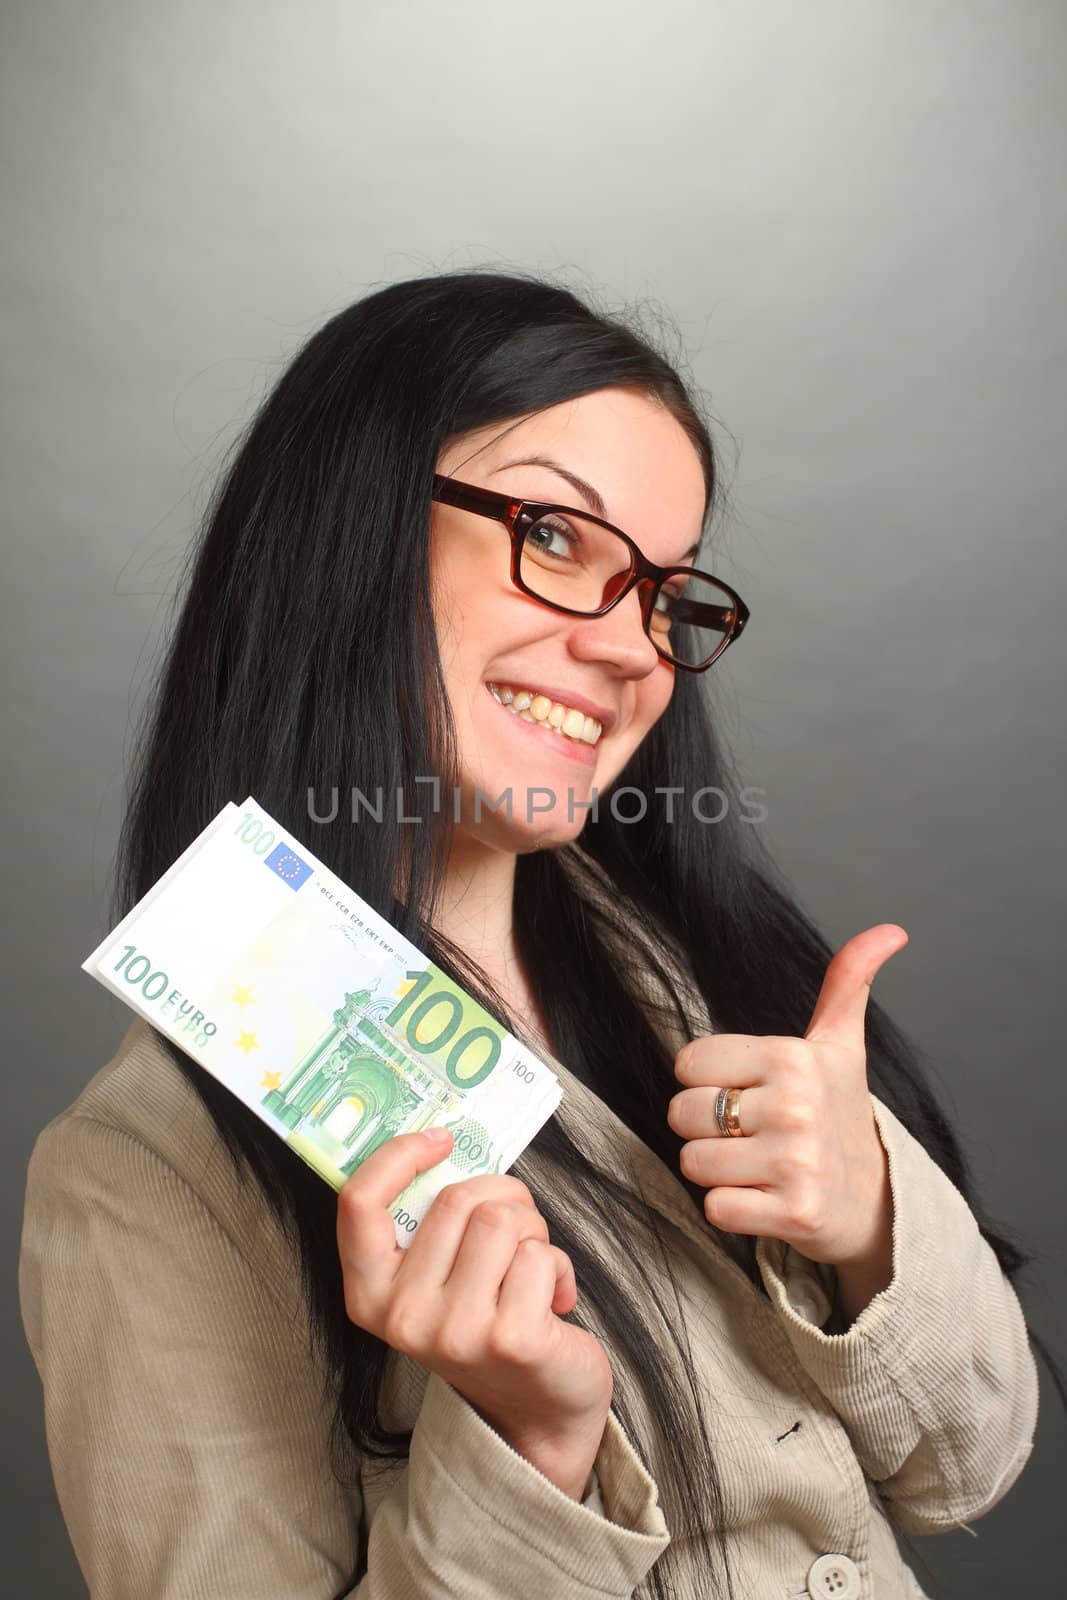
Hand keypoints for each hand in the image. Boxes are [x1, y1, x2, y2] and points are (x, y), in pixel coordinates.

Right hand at [337, 1130, 612, 1498]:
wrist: (537, 1414)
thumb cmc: (488, 1324)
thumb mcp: (437, 1281)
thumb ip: (430, 1226)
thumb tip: (451, 1147)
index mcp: (370, 1294)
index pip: (359, 1203)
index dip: (398, 1155)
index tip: (441, 1140)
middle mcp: (404, 1316)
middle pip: (455, 1199)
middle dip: (502, 1197)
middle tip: (517, 1229)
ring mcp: (456, 1331)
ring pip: (502, 1220)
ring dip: (532, 1230)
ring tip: (531, 1269)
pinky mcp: (511, 1339)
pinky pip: (540, 1255)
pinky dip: (559, 1266)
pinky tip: (555, 1301)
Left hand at [667, 924, 907, 1270]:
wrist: (882, 1204)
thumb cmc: (842, 1117)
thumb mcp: (842, 1047)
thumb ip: (848, 984)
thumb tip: (890, 930)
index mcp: (794, 1056)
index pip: (689, 1062)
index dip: (708, 1082)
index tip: (746, 1093)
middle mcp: (795, 1106)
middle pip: (683, 1113)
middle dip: (706, 1130)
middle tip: (751, 1135)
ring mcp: (796, 1162)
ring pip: (693, 1162)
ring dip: (717, 1172)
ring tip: (758, 1167)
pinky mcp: (794, 1213)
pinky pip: (715, 1209)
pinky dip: (731, 1210)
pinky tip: (765, 1199)